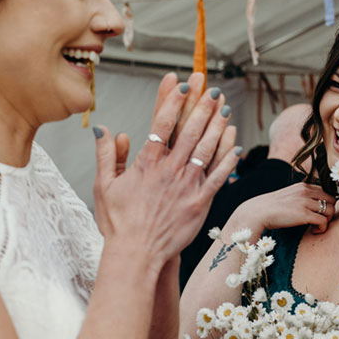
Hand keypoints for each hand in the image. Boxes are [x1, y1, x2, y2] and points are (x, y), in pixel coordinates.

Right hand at [93, 74, 238, 262]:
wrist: (136, 255)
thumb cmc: (118, 223)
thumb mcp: (104, 186)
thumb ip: (105, 155)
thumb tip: (104, 129)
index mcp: (146, 163)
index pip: (161, 124)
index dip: (173, 101)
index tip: (181, 84)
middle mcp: (169, 171)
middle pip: (190, 131)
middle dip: (202, 107)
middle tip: (211, 88)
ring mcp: (187, 186)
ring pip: (207, 149)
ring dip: (217, 126)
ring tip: (225, 108)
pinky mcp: (200, 203)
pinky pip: (218, 176)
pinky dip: (228, 158)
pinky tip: (235, 143)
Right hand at [229, 183, 335, 235]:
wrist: (257, 213)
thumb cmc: (271, 208)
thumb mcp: (289, 196)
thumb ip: (301, 197)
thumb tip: (313, 206)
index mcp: (303, 186)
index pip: (327, 191)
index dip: (327, 203)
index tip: (320, 212)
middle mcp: (306, 191)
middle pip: (332, 200)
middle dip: (329, 212)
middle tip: (320, 220)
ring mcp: (305, 202)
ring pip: (330, 210)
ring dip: (326, 220)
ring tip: (316, 226)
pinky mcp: (304, 215)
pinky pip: (323, 221)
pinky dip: (322, 228)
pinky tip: (314, 231)